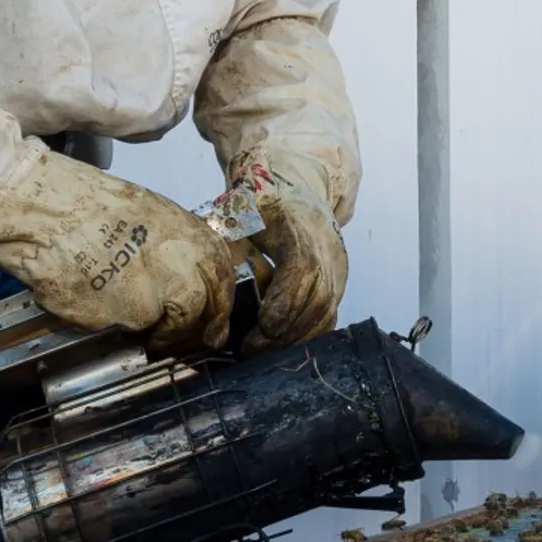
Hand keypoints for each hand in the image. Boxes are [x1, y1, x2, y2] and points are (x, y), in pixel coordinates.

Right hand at [0, 143, 235, 349]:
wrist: (46, 210)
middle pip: (205, 313)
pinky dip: (113, 323)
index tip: (215, 326)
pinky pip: (125, 328)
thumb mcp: (152, 217)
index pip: (223, 283)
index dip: (219, 308)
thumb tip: (188, 281)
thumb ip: (177, 250)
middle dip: (196, 332)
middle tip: (184, 343)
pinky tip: (97, 306)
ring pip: (166, 327)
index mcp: (195, 238)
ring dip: (156, 333)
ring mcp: (158, 295)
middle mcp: (186, 267)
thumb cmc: (89, 206)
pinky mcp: (127, 316)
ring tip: (132, 323)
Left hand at [226, 148, 346, 353]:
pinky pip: (329, 315)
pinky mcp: (339, 281)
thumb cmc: (261, 203)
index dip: (287, 301)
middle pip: (317, 299)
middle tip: (251, 349)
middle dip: (285, 331)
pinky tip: (282, 345)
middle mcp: (326, 250)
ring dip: (295, 338)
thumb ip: (223, 240)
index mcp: (299, 227)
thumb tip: (202, 278)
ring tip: (262, 352)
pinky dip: (307, 335)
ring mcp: (337, 268)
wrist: (299, 190)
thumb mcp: (238, 211)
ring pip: (326, 313)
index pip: (304, 269)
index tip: (264, 325)